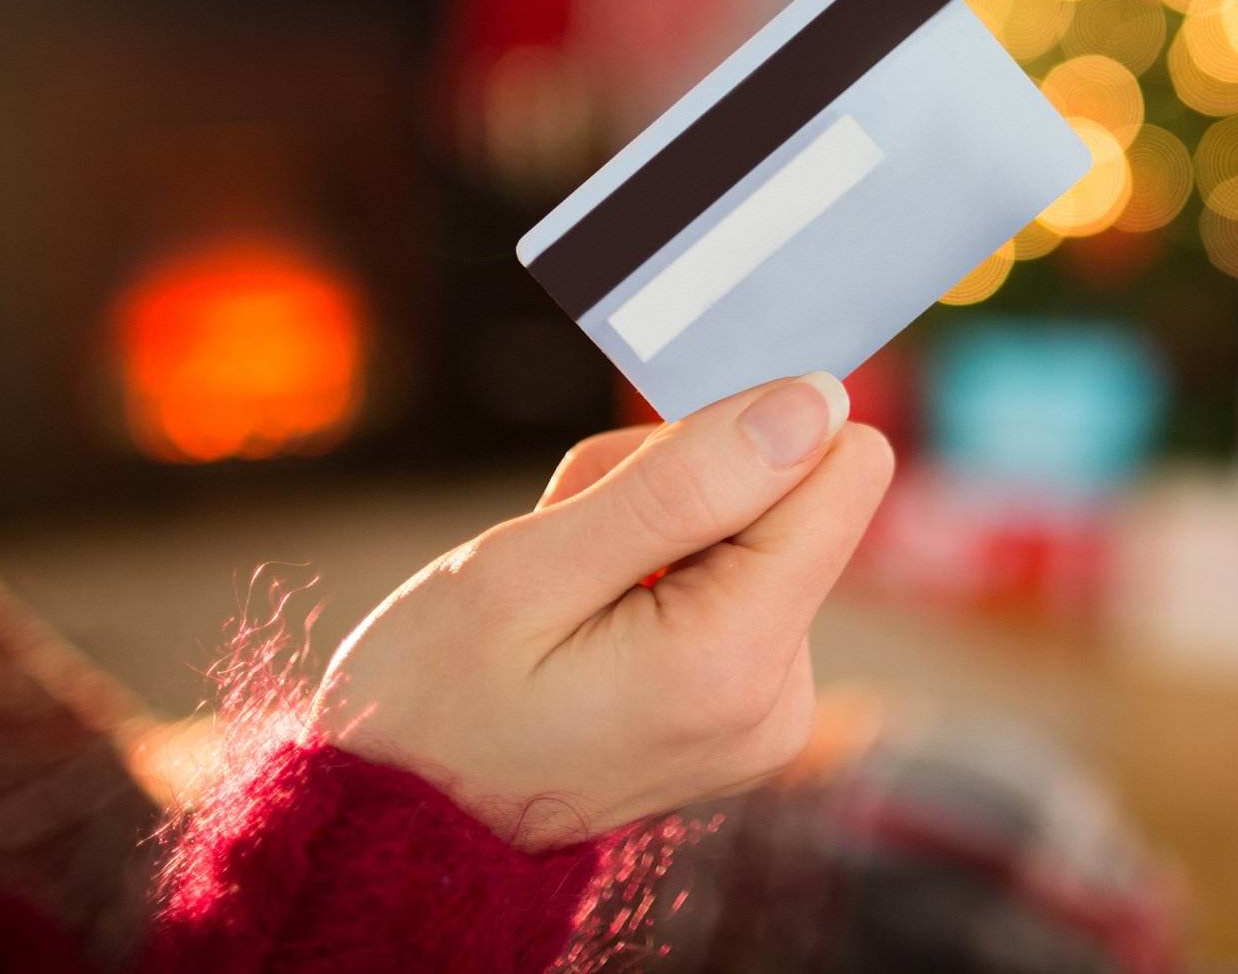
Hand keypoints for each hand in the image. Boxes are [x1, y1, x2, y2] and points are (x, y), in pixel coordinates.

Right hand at [311, 373, 891, 846]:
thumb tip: (819, 401)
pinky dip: (653, 567)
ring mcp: (767, 709)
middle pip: (788, 493)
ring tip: (558, 588)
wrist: (394, 835)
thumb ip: (686, 480)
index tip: (643, 470)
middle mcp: (782, 695)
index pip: (843, 471)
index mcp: (738, 662)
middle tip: (566, 544)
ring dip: (649, 523)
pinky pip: (730, 578)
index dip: (746, 433)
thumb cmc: (427, 702)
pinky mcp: (745, 704)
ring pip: (750, 526)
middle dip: (674, 485)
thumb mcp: (528, 569)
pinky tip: (581, 611)